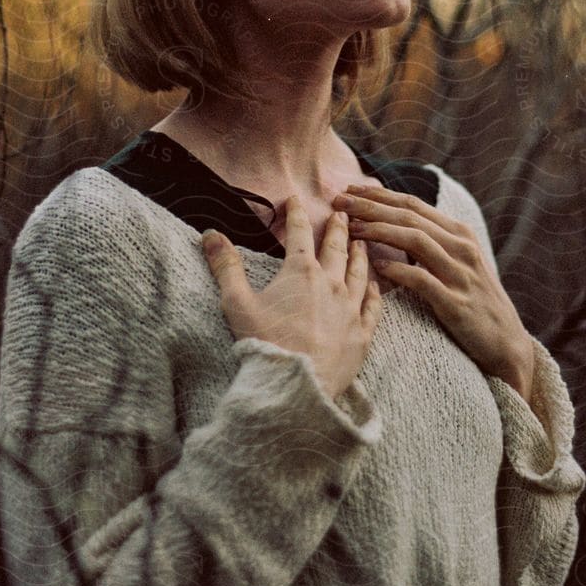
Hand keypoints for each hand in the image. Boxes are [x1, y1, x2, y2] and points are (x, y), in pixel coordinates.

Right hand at [202, 196, 383, 401]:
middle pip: (336, 248)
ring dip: (359, 254)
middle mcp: (331, 284)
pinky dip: (374, 292)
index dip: (296, 213)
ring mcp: (350, 308)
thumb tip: (210, 234)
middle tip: (341, 214)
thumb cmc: (264, 343)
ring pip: (359, 272)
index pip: (299, 233)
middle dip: (337, 228)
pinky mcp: (362, 334)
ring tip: (361, 242)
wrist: (296, 386)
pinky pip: (373, 306)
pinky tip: (375, 286)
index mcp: (301, 272)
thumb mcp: (236, 302)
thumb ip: (225, 265)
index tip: (295, 199)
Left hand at [331, 184, 535, 399]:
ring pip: (416, 241)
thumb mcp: (458, 263)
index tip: (350, 189)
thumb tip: (391, 223)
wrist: (506, 342)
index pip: (413, 205)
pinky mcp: (456, 303)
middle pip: (409, 217)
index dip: (379, 195)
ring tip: (350, 229)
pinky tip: (376, 268)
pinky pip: (422, 281)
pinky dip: (398, 271)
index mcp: (459, 234)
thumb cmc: (473, 301)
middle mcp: (461, 247)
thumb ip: (430, 242)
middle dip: (371, 206)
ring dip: (379, 231)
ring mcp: (460, 274)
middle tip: (338, 200)